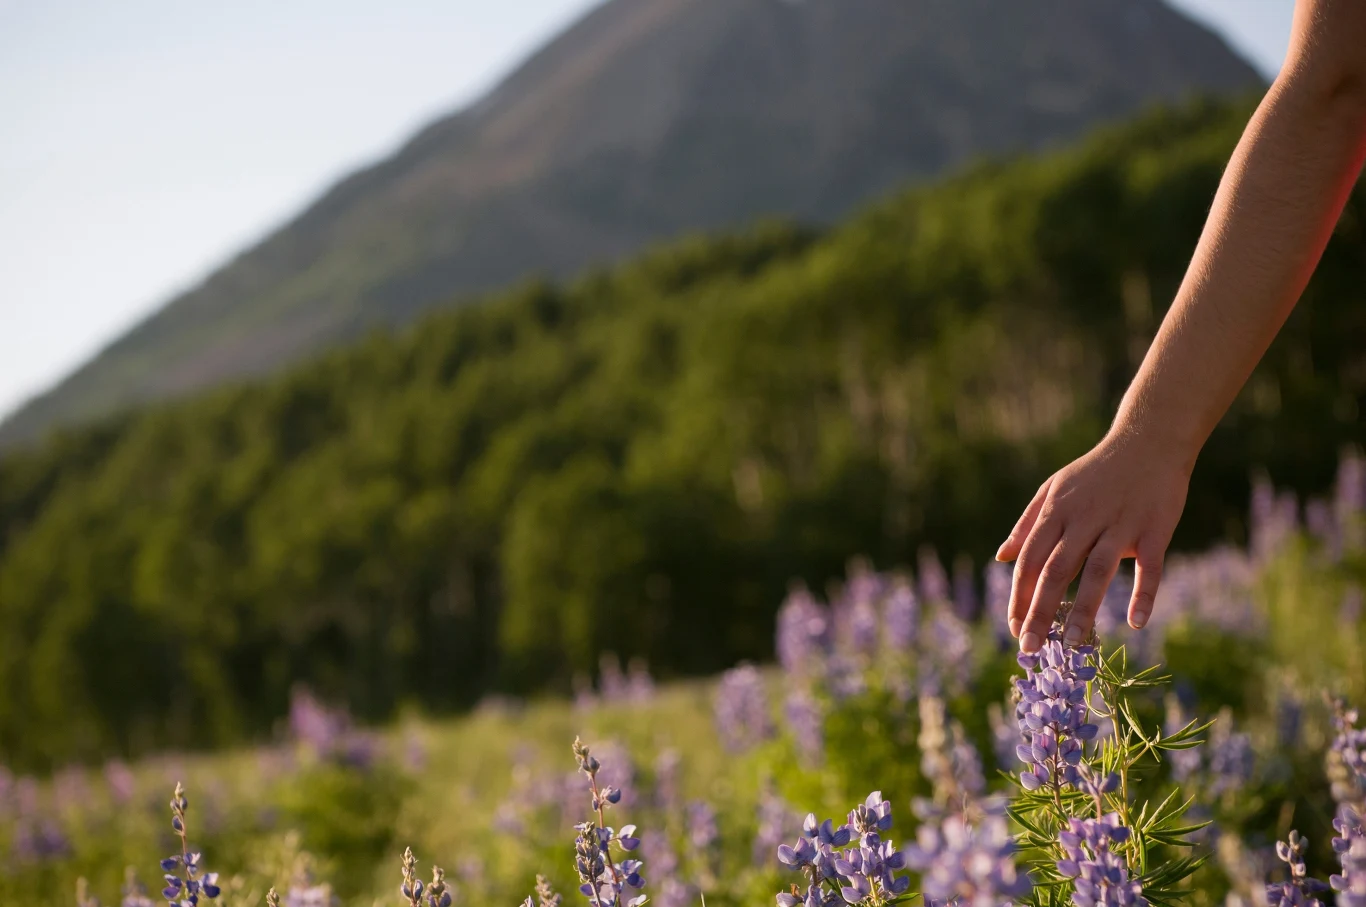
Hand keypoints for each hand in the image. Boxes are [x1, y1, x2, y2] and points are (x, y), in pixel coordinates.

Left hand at [995, 432, 1190, 652]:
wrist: (1148, 440)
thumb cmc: (1096, 472)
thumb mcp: (1054, 489)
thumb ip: (1027, 524)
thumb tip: (1001, 556)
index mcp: (1056, 512)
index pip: (1029, 560)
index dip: (1019, 595)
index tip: (1012, 627)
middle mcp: (1084, 519)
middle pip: (1056, 570)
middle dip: (1039, 610)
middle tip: (1029, 647)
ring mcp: (1120, 524)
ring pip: (1097, 571)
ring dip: (1084, 609)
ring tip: (1073, 643)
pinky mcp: (1155, 528)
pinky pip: (1150, 566)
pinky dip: (1144, 593)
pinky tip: (1136, 622)